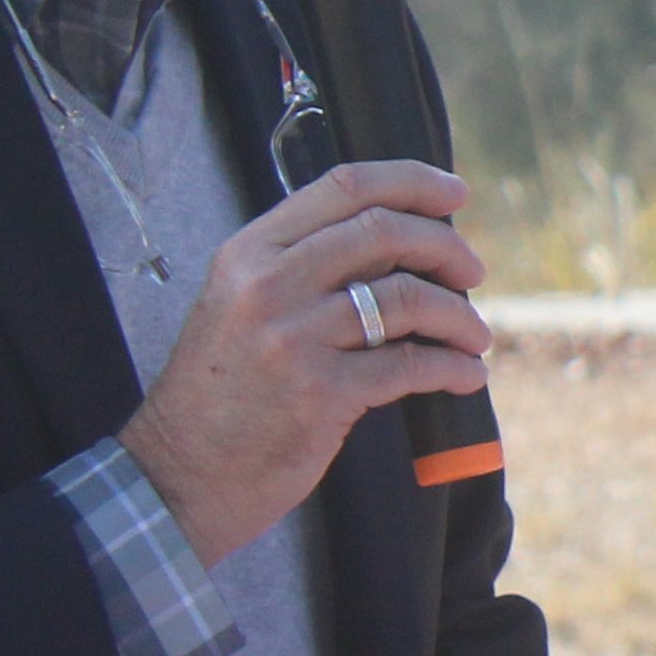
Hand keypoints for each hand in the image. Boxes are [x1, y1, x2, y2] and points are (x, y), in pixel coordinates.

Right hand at [125, 160, 493, 559]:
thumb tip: (399, 240)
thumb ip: (301, 267)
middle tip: (473, 272)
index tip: (455, 194)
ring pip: (407, 298)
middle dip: (446, 248)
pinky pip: (411, 366)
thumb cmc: (223, 391)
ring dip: (459, 316)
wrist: (181, 473)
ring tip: (474, 337)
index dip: (412, 182)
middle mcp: (267, 286)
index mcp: (249, 253)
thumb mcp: (239, 306)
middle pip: (385, 232)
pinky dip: (454, 368)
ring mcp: (293, 338)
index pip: (344, 185)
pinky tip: (466, 375)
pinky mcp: (321, 394)